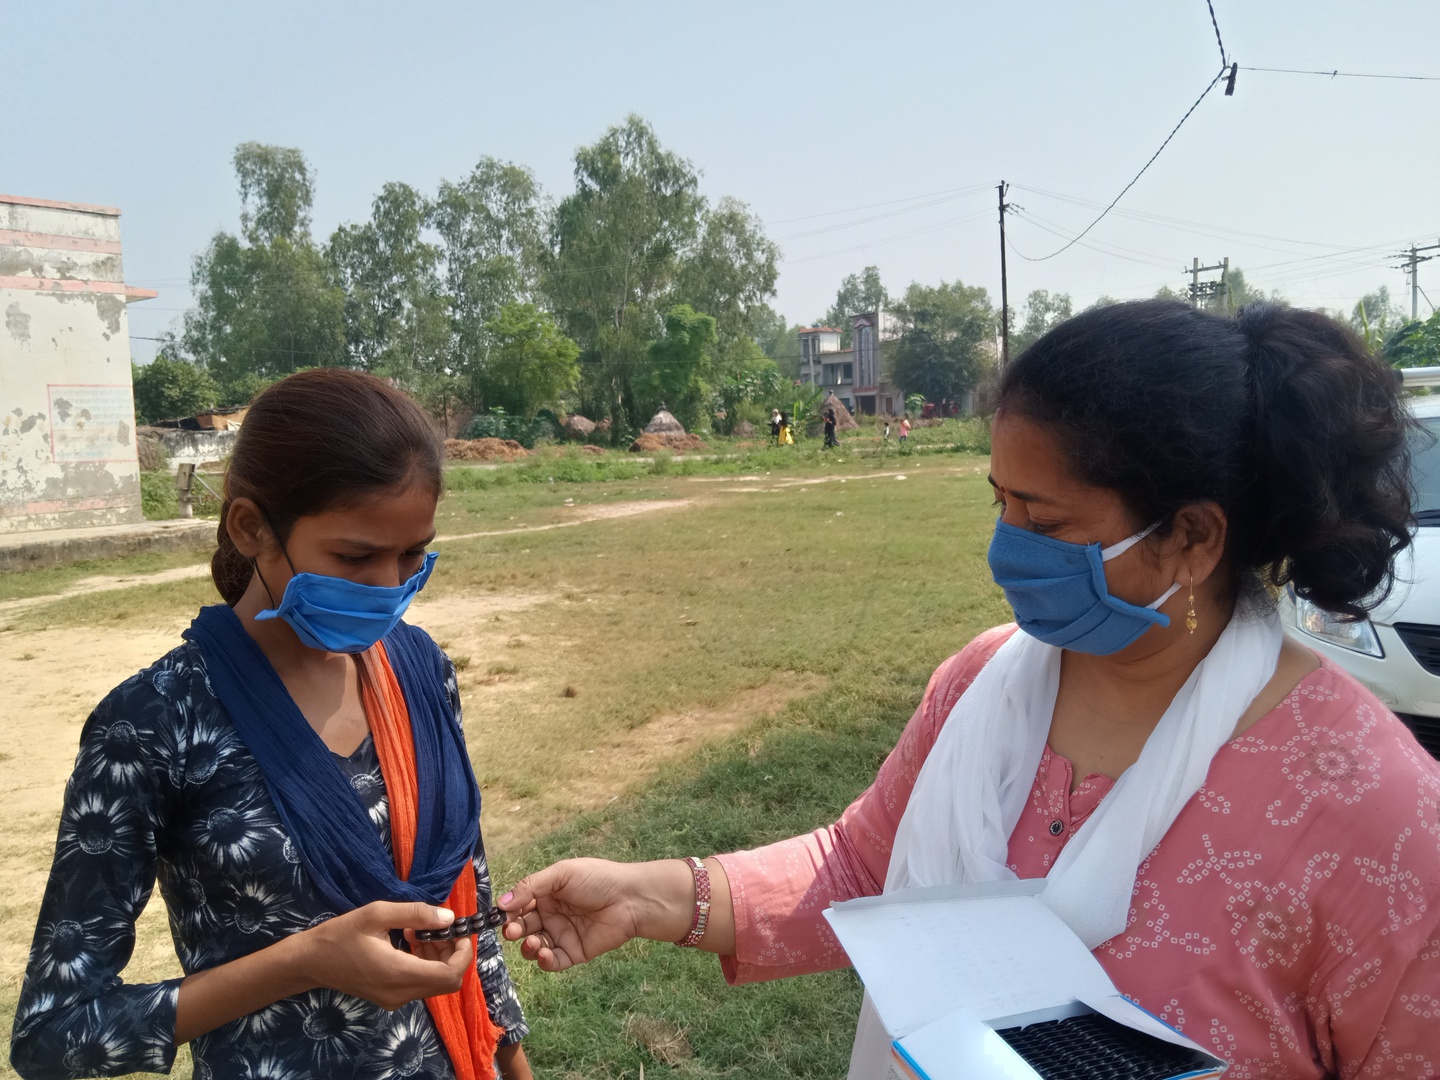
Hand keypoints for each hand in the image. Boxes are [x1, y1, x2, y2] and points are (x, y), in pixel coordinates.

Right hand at [300, 900, 471, 1009]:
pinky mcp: (389, 998)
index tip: (460, 930)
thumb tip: (449, 918)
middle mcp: (400, 994)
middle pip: (446, 981)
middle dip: (451, 952)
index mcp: (399, 974)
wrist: (310, 962)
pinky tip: (409, 941)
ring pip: (433, 982)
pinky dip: (423, 963)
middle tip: (437, 926)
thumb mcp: (377, 914)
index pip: (450, 975)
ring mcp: (394, 1000)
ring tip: (418, 930)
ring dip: (437, 956)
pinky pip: (419, 984)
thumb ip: (416, 914)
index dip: (463, 953)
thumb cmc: (341, 934)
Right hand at [498, 858, 690, 971]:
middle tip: (512, 931)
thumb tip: (501, 903)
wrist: (631, 899)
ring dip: (527, 947)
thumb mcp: (561, 874)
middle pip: (523, 927)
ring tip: (532, 942)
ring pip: (534, 947)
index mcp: (547, 894)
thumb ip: (531, 887)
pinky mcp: (574, 952)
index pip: (519, 905)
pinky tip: (544, 953)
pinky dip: (544, 961)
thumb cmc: (598, 879)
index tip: (500, 916)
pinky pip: (553, 962)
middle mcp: (552, 915)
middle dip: (513, 931)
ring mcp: (562, 935)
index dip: (508, 912)